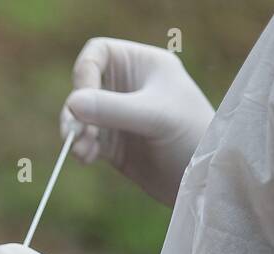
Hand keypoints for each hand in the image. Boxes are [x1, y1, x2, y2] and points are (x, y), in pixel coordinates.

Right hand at [60, 37, 214, 205]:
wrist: (202, 180)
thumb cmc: (190, 136)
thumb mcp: (154, 117)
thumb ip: (113, 108)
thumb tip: (71, 103)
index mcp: (143, 65)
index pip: (99, 54)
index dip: (84, 73)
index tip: (80, 100)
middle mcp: (128, 87)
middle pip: (83, 86)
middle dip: (75, 110)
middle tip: (76, 134)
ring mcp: (118, 116)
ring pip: (79, 115)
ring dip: (74, 132)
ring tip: (82, 152)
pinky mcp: (112, 143)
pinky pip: (84, 140)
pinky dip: (80, 149)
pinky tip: (87, 159)